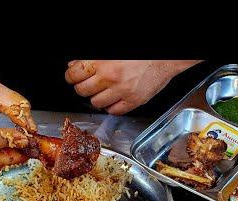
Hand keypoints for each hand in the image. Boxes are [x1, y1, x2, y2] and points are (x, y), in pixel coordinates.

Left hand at [65, 60, 201, 114]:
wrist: (166, 57)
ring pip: (96, 103)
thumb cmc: (142, 54)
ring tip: (102, 91)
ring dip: (96, 97)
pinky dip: (111, 107)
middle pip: (82, 90)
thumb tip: (75, 63)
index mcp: (104, 62)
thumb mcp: (112, 52)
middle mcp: (111, 77)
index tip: (72, 76)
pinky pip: (113, 111)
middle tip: (86, 84)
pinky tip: (113, 98)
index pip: (75, 74)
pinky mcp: (132, 102)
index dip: (71, 75)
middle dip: (82, 87)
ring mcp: (122, 91)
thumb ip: (92, 58)